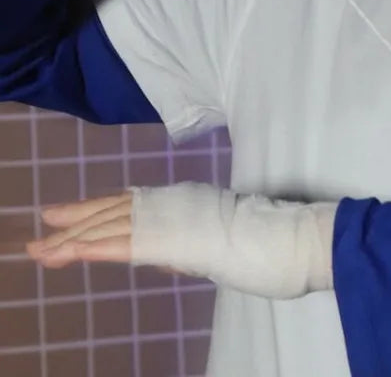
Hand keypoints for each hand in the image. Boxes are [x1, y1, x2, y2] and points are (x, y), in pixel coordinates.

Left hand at [27, 183, 337, 298]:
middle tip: (42, 230)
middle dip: (76, 222)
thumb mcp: (225, 239)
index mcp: (187, 201)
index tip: (76, 219)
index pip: (135, 205)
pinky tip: (64, 252)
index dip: (102, 210)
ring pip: (110, 225)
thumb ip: (193, 242)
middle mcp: (173, 202)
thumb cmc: (269, 237)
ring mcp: (169, 217)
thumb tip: (167, 254)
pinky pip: (119, 243)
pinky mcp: (167, 238)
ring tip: (40, 247)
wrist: (285, 236)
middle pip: (115, 210)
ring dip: (72, 238)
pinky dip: (89, 247)